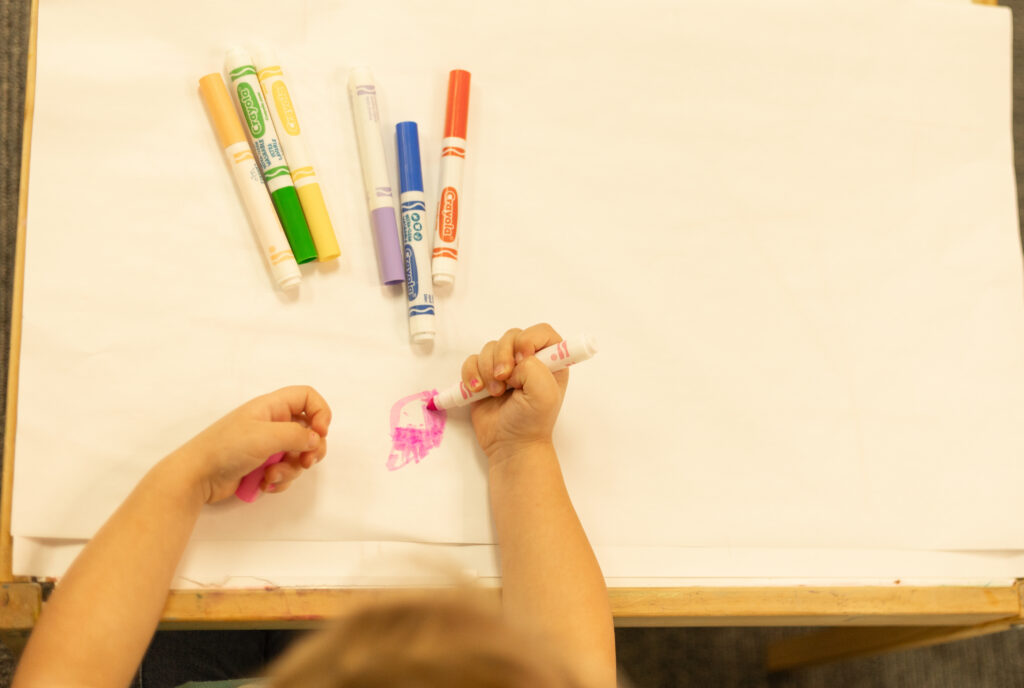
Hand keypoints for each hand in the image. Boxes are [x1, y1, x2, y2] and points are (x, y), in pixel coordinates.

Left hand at [175, 385, 331, 502]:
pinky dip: (280, 480)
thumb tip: (317, 440)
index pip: (307, 397)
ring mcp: (268, 446)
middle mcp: (273, 423)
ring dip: (291, 469)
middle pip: (309, 430)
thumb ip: (297, 435)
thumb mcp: (265, 436)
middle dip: (311, 449)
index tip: (320, 433)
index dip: (320, 412)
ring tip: (271, 476)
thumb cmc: (228, 448)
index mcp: (272, 407)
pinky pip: (286, 471)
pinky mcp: (263, 466)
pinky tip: (264, 483)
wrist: (196, 477)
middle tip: (306, 461)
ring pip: (299, 455)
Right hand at [460, 323, 568, 462]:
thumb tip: (515, 360)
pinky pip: (471, 361)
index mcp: (550, 362)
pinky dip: (471, 374)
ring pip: (489, 347)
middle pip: (512, 336)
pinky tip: (478, 390)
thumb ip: (534, 368)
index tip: (522, 358)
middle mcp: (528, 360)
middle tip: (504, 379)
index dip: (529, 339)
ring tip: (495, 392)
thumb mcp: (545, 395)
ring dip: (487, 369)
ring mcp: (505, 367)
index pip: (541, 332)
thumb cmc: (532, 422)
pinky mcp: (484, 375)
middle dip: (503, 355)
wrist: (510, 445)